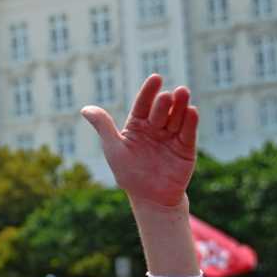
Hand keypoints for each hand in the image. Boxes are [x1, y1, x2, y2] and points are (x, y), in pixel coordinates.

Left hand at [82, 75, 197, 207]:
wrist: (150, 198)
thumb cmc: (129, 174)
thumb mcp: (114, 149)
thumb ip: (103, 127)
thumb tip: (84, 108)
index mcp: (137, 125)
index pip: (143, 104)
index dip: (149, 91)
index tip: (156, 78)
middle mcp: (156, 127)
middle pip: (161, 110)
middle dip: (164, 102)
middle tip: (167, 96)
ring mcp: (172, 136)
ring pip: (177, 117)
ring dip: (181, 105)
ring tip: (182, 93)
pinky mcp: (186, 147)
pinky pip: (189, 132)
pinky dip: (190, 122)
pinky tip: (192, 111)